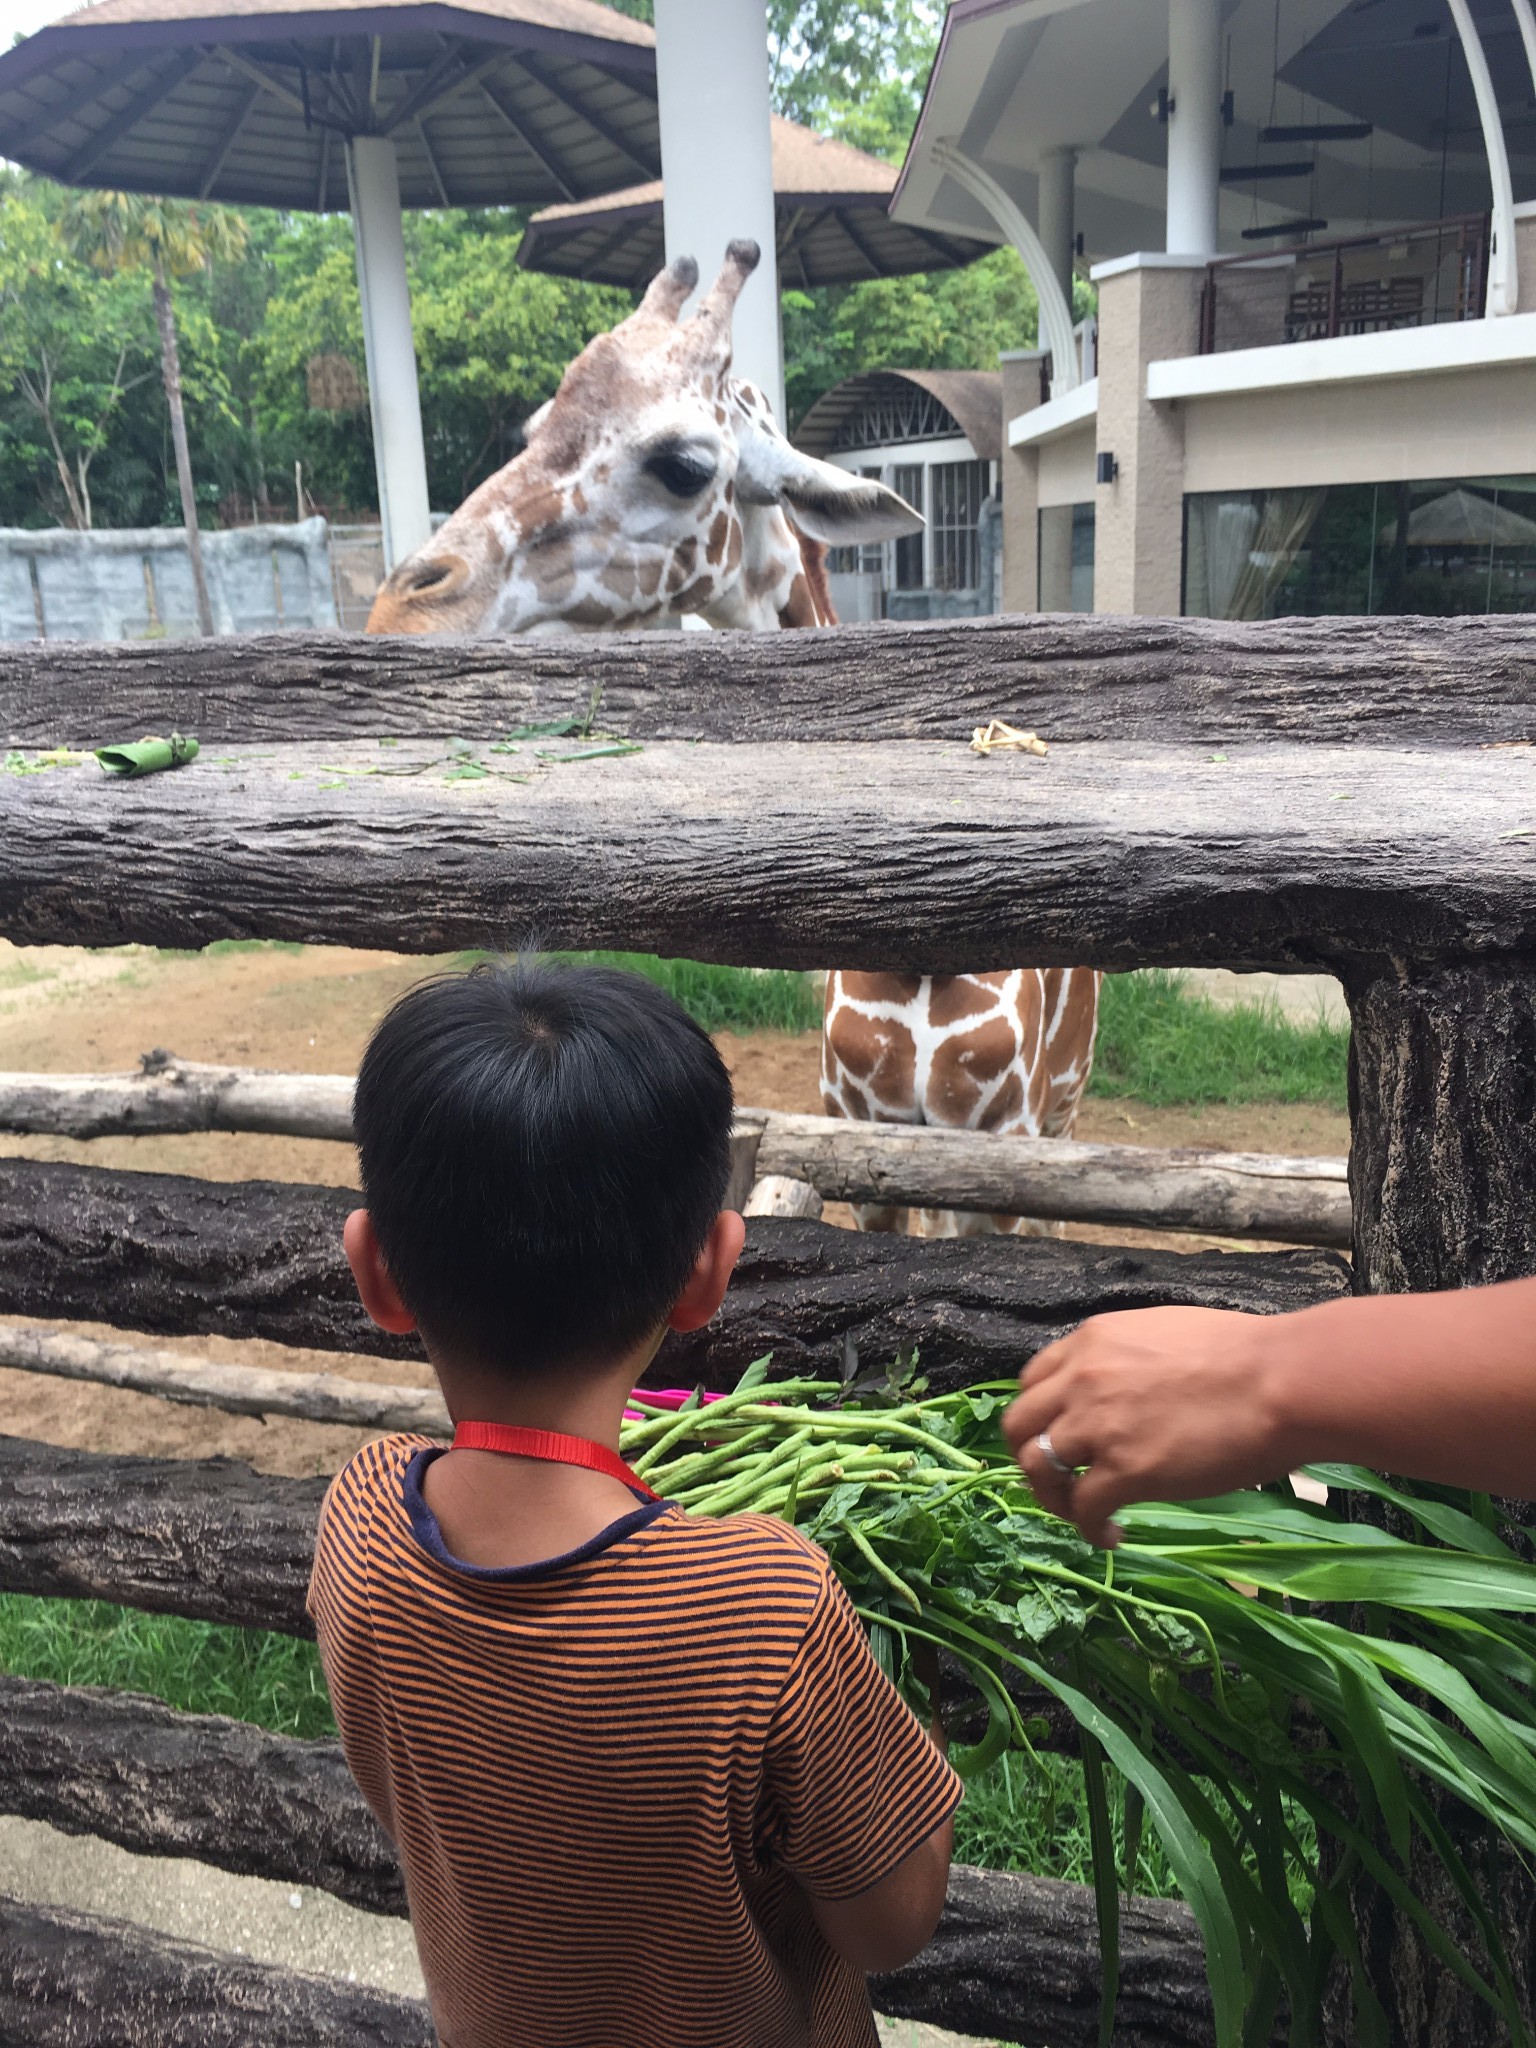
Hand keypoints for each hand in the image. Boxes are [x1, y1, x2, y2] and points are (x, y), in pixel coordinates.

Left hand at [1002, 1306, 1291, 1547]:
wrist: (1281, 1380)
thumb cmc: (1246, 1355)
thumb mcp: (1165, 1334)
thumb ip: (1130, 1359)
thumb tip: (1131, 1386)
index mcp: (1092, 1341)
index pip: (1032, 1381)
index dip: (1040, 1415)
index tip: (1058, 1437)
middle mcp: (1082, 1379)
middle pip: (1019, 1426)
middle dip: (1029, 1457)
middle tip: (1059, 1481)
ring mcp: (1098, 1425)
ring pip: (1037, 1468)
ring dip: (1054, 1497)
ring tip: (1082, 1513)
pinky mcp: (1124, 1471)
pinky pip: (1082, 1508)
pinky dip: (1089, 1529)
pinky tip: (1111, 1535)